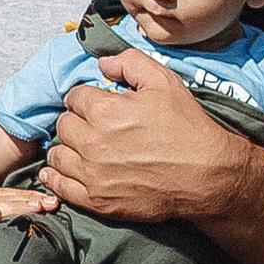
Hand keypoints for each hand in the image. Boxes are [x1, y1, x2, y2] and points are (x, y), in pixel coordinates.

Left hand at [39, 46, 250, 227]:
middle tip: (90, 125)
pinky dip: (56, 178)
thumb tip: (103, 63)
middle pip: (63, 125)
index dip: (86, 97)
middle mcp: (92, 142)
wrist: (206, 175)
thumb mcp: (164, 81)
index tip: (96, 103)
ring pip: (58, 155)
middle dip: (76, 121)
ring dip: (66, 148)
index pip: (75, 97)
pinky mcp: (98, 200)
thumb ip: (130, 63)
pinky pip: (60, 186)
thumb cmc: (187, 128)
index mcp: (104, 110)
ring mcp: (93, 174)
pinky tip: (59, 172)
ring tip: (78, 147)